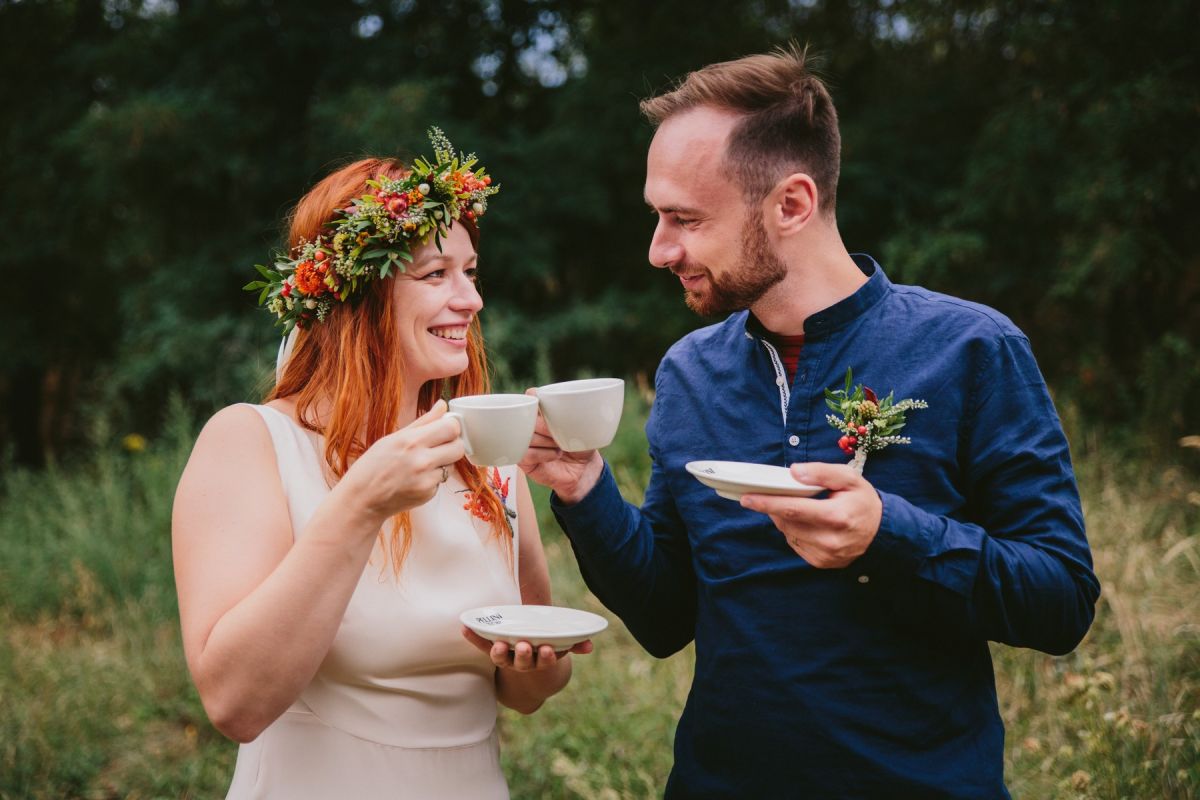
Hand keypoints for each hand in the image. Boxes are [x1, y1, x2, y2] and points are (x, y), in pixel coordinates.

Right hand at [339, 400, 464, 519]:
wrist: (362, 498)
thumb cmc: (373, 465)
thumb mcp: (394, 438)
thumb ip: (423, 421)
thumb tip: (442, 405)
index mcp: (411, 441)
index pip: (451, 428)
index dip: (451, 427)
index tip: (444, 428)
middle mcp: (421, 460)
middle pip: (459, 447)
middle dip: (453, 444)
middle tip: (439, 446)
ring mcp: (426, 480)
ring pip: (452, 464)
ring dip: (443, 462)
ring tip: (420, 464)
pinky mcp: (428, 494)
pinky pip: (441, 480)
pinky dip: (433, 478)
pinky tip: (415, 479)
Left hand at [461, 627, 593, 670]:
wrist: (523, 656)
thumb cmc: (543, 644)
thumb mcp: (559, 644)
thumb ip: (574, 643)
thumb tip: (590, 646)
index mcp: (538, 660)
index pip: (542, 661)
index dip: (545, 657)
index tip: (547, 648)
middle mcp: (521, 662)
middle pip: (521, 662)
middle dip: (523, 655)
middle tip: (525, 645)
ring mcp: (505, 656)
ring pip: (501, 658)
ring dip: (499, 652)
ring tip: (499, 644)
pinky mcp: (490, 647)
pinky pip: (481, 644)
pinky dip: (473, 636)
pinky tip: (465, 627)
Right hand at [517, 389, 603, 503]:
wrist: (583, 470)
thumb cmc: (581, 444)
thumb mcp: (582, 427)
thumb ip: (574, 415)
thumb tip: (569, 411)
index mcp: (543, 411)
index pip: (531, 396)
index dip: (535, 398)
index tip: (546, 404)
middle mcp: (531, 424)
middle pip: (527, 418)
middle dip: (545, 425)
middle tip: (558, 434)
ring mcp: (525, 441)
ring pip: (526, 436)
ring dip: (546, 441)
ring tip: (560, 446)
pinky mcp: (523, 460)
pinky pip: (526, 453)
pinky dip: (542, 454)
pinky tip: (555, 455)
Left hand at [739, 462, 882, 567]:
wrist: (882, 532)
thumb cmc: (863, 501)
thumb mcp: (849, 478)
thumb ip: (821, 472)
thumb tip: (793, 472)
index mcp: (836, 517)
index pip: (793, 509)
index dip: (767, 503)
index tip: (746, 498)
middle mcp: (830, 540)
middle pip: (787, 522)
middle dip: (773, 508)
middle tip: (770, 494)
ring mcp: (825, 555)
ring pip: (788, 534)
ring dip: (783, 519)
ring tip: (795, 506)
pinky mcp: (821, 563)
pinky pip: (795, 544)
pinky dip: (793, 531)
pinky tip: (805, 522)